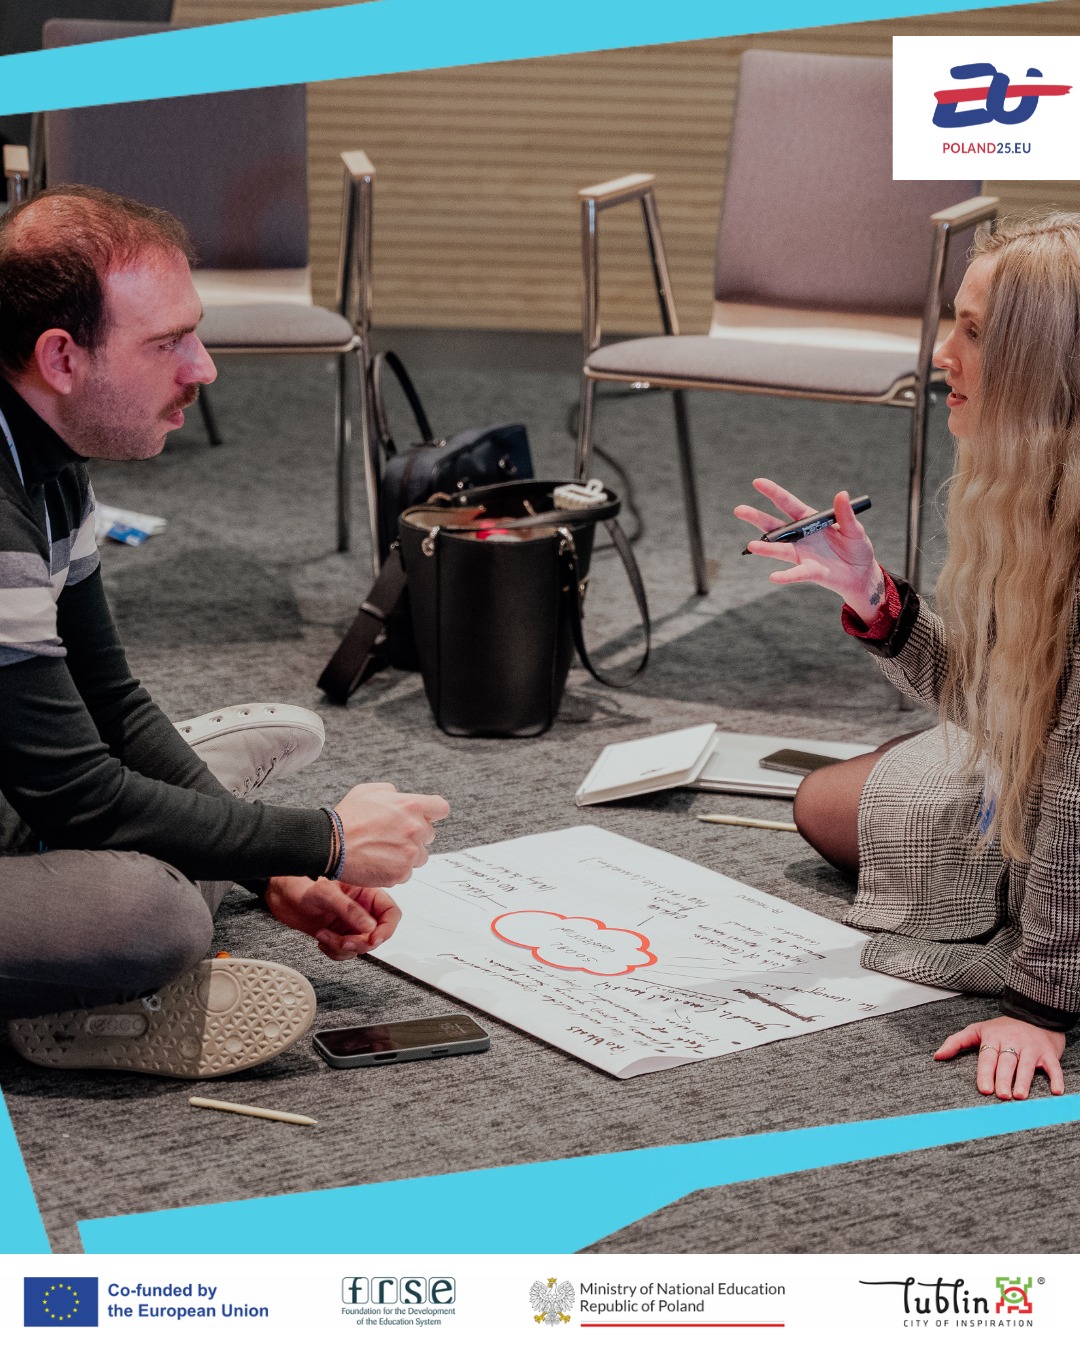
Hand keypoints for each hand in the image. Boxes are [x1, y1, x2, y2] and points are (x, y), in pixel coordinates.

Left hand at [265, 874, 400, 959]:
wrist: (281, 896)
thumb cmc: (301, 885)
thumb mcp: (326, 894)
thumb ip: (349, 910)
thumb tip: (369, 927)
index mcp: (366, 893)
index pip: (390, 914)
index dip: (386, 929)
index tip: (373, 938)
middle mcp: (361, 909)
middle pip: (377, 934)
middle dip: (360, 942)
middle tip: (344, 941)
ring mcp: (350, 924)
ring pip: (361, 947)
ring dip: (342, 948)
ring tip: (324, 935)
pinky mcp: (339, 935)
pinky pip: (346, 952)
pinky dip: (334, 951)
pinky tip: (322, 939)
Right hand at [333, 782, 449, 887]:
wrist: (331, 844)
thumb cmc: (347, 817)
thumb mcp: (369, 790)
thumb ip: (392, 792)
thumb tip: (400, 796)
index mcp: (411, 805)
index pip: (441, 808)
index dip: (432, 813)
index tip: (426, 817)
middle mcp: (416, 829)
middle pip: (430, 834)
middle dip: (415, 835)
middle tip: (392, 836)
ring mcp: (410, 853)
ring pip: (420, 856)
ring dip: (407, 854)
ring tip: (383, 851)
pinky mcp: (402, 873)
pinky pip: (407, 872)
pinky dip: (395, 869)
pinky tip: (378, 862)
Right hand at [734, 477, 884, 622]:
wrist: (861, 574)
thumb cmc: (856, 548)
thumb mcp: (855, 529)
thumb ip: (845, 514)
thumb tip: (842, 494)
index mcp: (810, 520)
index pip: (788, 504)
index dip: (773, 492)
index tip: (757, 482)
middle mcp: (800, 537)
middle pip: (775, 526)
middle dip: (757, 517)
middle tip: (739, 510)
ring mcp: (802, 554)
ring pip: (780, 549)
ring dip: (766, 548)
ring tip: (751, 546)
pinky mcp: (809, 572)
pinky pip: (796, 573)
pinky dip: (786, 576)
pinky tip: (774, 577)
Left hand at [935, 1015, 1065, 1099]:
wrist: (1034, 1015)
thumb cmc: (1003, 1028)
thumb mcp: (977, 1030)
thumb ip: (956, 1042)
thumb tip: (936, 1056)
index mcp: (994, 1038)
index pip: (988, 1057)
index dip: (986, 1073)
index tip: (984, 1088)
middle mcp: (1013, 1042)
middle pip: (1007, 1062)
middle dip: (1003, 1078)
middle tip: (1001, 1095)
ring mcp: (1031, 1048)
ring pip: (1027, 1065)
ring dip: (1024, 1081)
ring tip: (1020, 1096)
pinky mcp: (1048, 1053)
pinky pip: (1053, 1066)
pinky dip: (1055, 1078)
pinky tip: (1055, 1090)